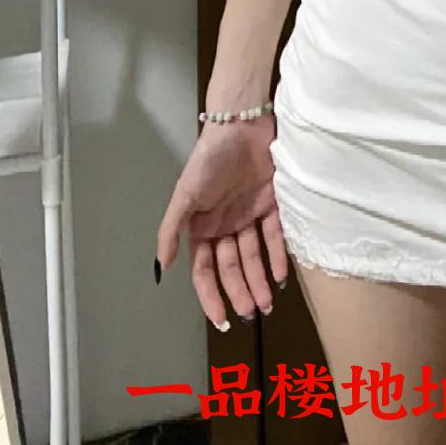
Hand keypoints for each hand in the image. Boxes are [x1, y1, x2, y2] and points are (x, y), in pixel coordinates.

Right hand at [155, 116, 287, 329]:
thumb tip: (162, 267)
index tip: (221, 320)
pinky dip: (279, 256)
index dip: (211, 296)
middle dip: (241, 292)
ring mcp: (249, 216)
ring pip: (255, 257)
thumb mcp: (185, 193)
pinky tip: (283, 276)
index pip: (205, 270)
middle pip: (233, 267)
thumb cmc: (209, 159)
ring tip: (269, 304)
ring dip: (261, 281)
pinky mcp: (272, 205)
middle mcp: (226, 226)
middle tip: (252, 314)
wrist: (242, 124)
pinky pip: (275, 237)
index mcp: (202, 227)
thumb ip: (172, 229)